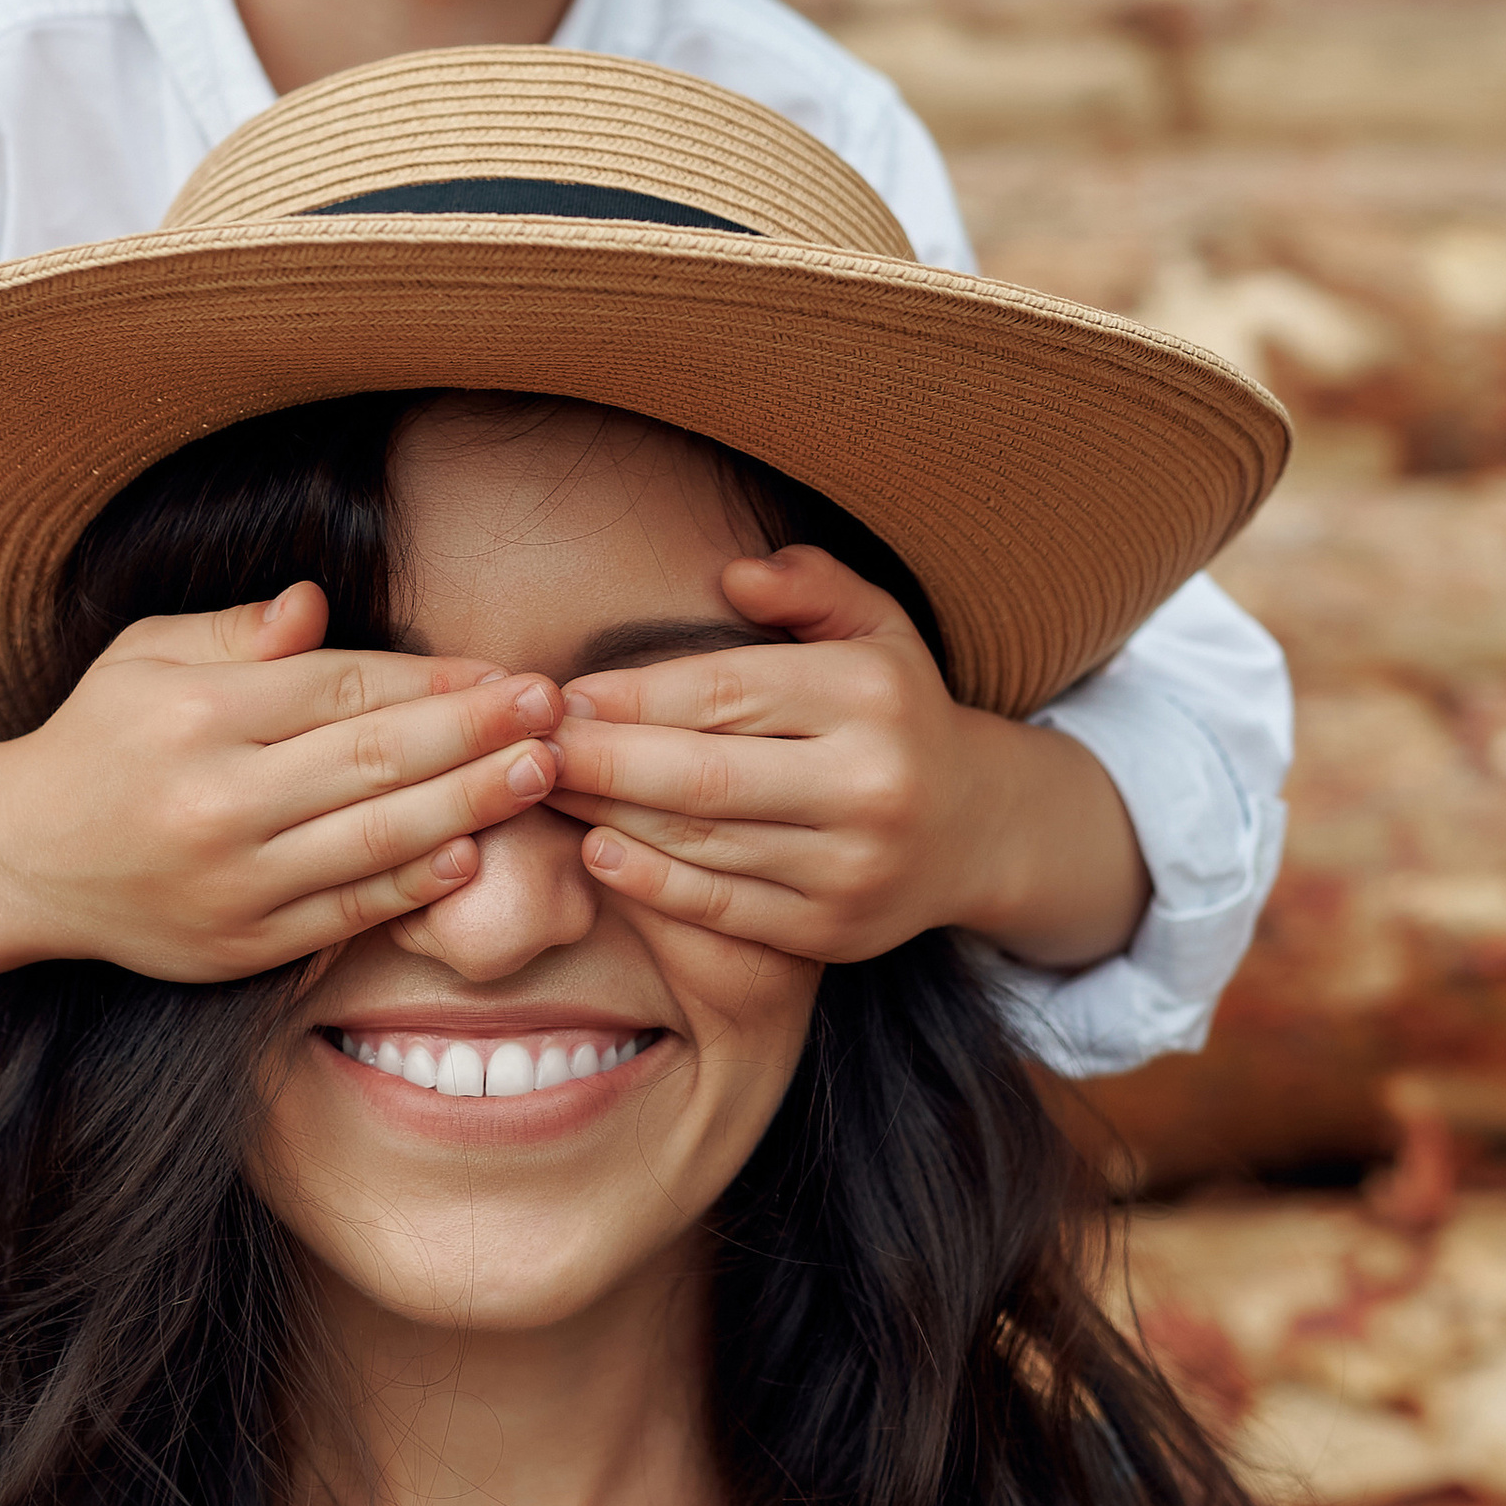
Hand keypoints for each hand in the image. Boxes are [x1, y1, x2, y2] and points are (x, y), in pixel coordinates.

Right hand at [0, 580, 562, 1041]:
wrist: (23, 860)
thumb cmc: (101, 739)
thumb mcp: (146, 656)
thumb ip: (235, 630)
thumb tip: (316, 604)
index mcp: (196, 713)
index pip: (342, 687)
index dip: (433, 679)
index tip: (504, 668)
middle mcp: (215, 799)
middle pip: (375, 759)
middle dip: (478, 732)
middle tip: (555, 709)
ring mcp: (231, 881)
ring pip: (375, 840)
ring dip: (471, 804)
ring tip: (543, 773)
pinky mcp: (239, 946)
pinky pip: (346, 912)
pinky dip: (414, 886)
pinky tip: (474, 853)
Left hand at [547, 545, 1150, 970]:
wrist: (977, 829)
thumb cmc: (896, 712)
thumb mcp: (875, 628)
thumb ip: (810, 586)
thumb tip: (735, 573)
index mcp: (870, 694)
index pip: (722, 691)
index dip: (629, 695)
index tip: (560, 695)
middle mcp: (870, 783)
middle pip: (701, 776)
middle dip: (598, 762)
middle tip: (529, 747)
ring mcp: (852, 866)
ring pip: (702, 843)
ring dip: (607, 817)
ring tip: (544, 789)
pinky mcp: (831, 932)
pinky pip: (722, 906)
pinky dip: (651, 881)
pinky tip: (597, 850)